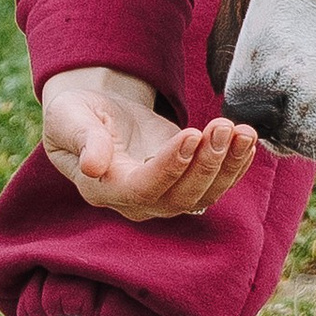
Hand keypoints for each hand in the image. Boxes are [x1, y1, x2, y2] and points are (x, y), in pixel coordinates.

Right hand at [39, 66, 258, 219]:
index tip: (191, 134)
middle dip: (207, 163)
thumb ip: (83, 139)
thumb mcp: (68, 118)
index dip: (170, 166)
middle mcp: (136, 201)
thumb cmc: (75, 115)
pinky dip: (235, 166)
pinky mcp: (184, 180)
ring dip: (228, 165)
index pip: (142, 188)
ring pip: (203, 194)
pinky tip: (247, 141)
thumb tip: (93, 165)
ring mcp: (163, 194)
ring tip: (243, 132)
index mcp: (104, 188)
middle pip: (180, 197)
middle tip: (223, 125)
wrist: (94, 114)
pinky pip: (215, 184)